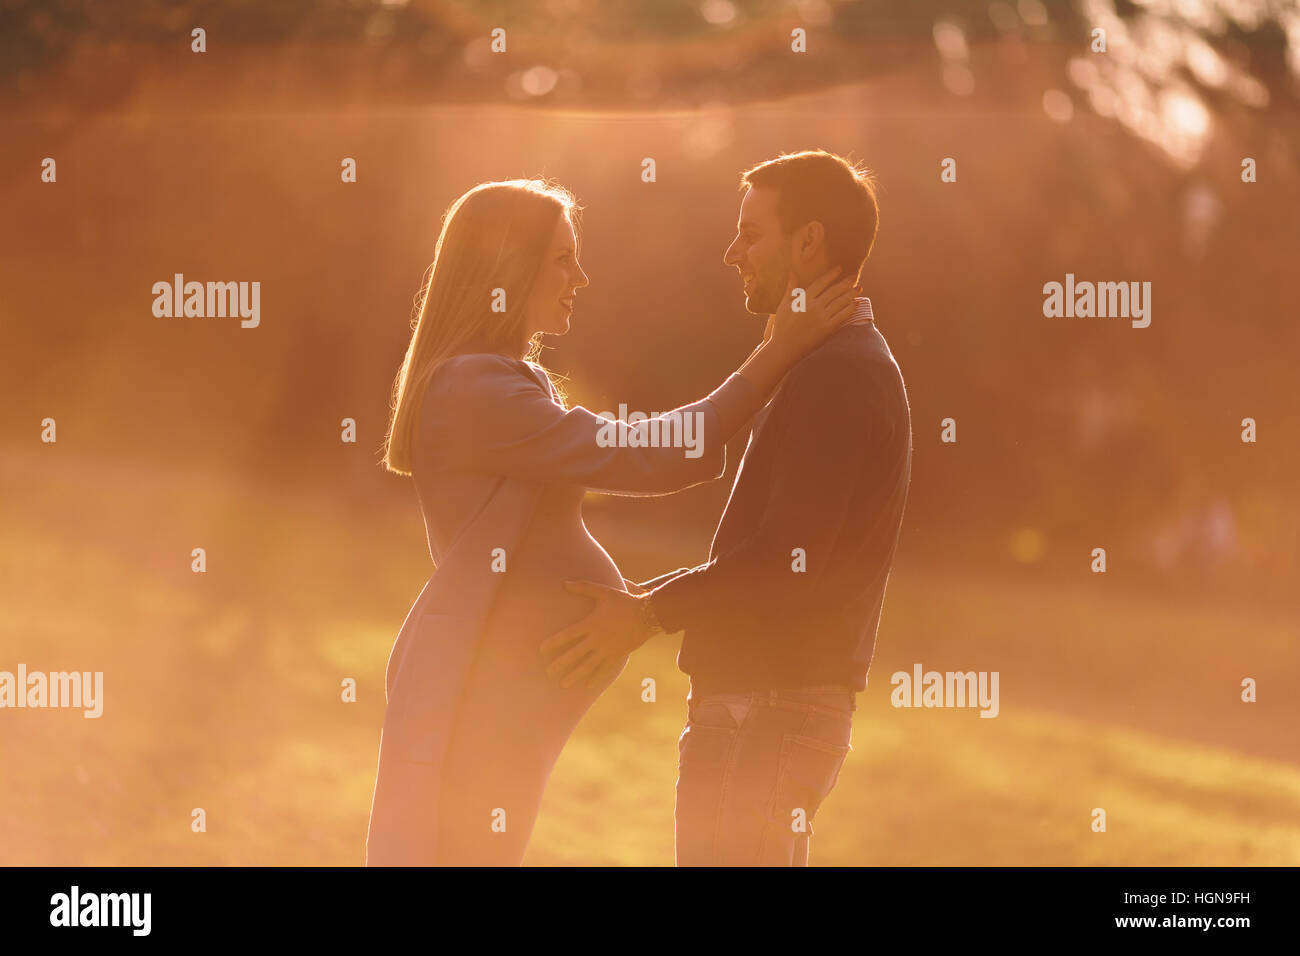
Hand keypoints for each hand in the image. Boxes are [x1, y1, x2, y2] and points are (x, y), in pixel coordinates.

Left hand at [540, 581, 654, 688]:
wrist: (648, 614)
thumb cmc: (624, 601)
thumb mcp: (603, 592)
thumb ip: (583, 588)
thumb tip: (564, 584)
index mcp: (591, 624)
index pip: (567, 635)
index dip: (553, 643)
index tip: (541, 650)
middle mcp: (597, 639)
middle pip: (575, 654)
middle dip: (560, 664)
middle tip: (548, 673)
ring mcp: (607, 649)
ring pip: (587, 666)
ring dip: (574, 675)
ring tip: (563, 684)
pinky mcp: (618, 655)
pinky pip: (605, 669)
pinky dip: (595, 678)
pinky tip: (587, 686)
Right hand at [766, 266, 859, 359]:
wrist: (785, 349)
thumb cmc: (782, 327)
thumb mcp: (783, 306)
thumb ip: (790, 289)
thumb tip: (792, 272)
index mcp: (803, 300)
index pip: (820, 283)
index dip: (831, 274)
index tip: (839, 268)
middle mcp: (814, 307)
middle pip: (834, 291)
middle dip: (845, 282)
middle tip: (855, 275)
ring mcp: (821, 319)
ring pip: (840, 302)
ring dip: (851, 294)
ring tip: (859, 288)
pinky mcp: (827, 330)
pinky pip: (842, 316)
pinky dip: (850, 309)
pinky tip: (856, 303)